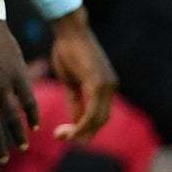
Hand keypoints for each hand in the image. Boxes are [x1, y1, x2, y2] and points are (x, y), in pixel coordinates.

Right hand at [45, 9, 116, 142]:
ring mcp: (106, 85)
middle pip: (101, 120)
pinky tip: (69, 129)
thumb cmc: (68, 52)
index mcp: (105, 88)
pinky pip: (93, 110)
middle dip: (83, 134)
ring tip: (62, 136)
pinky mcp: (98, 83)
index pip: (99, 116)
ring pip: (98, 118)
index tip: (65, 135)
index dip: (84, 129)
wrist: (70, 31)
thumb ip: (76, 101)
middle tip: (61, 139)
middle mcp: (110, 88)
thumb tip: (76, 120)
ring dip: (81, 131)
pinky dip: (82, 123)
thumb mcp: (71, 81)